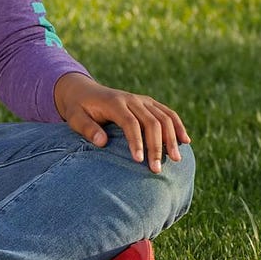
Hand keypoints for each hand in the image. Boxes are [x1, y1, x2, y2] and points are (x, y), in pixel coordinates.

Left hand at [54, 72, 190, 172]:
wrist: (82, 90)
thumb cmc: (78, 108)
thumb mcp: (74, 117)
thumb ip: (87, 128)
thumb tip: (102, 142)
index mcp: (114, 102)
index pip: (130, 123)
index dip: (136, 141)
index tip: (138, 161)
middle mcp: (131, 99)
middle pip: (151, 122)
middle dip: (156, 146)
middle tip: (157, 169)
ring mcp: (142, 100)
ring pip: (164, 117)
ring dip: (172, 138)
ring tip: (176, 160)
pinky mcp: (148, 103)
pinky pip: (168, 113)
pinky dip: (178, 126)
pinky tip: (186, 141)